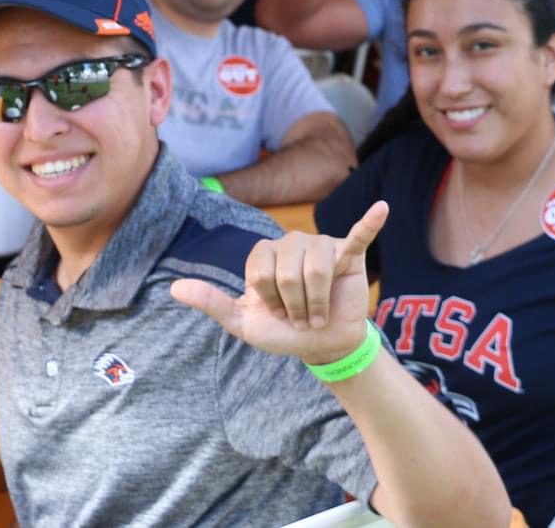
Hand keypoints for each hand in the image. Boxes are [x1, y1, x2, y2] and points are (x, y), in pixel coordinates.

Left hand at [171, 201, 387, 364]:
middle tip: (301, 316)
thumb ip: (212, 303)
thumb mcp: (243, 322)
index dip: (269, 300)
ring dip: (316, 302)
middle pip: (288, 271)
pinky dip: (369, 222)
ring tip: (318, 313)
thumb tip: (173, 289)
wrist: (322, 346)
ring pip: (316, 269)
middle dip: (293, 305)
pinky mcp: (350, 256)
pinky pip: (359, 236)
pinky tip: (381, 208)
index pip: (260, 271)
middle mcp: (292, 242)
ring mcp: (322, 246)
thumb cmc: (282, 331)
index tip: (276, 313)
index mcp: (265, 252)